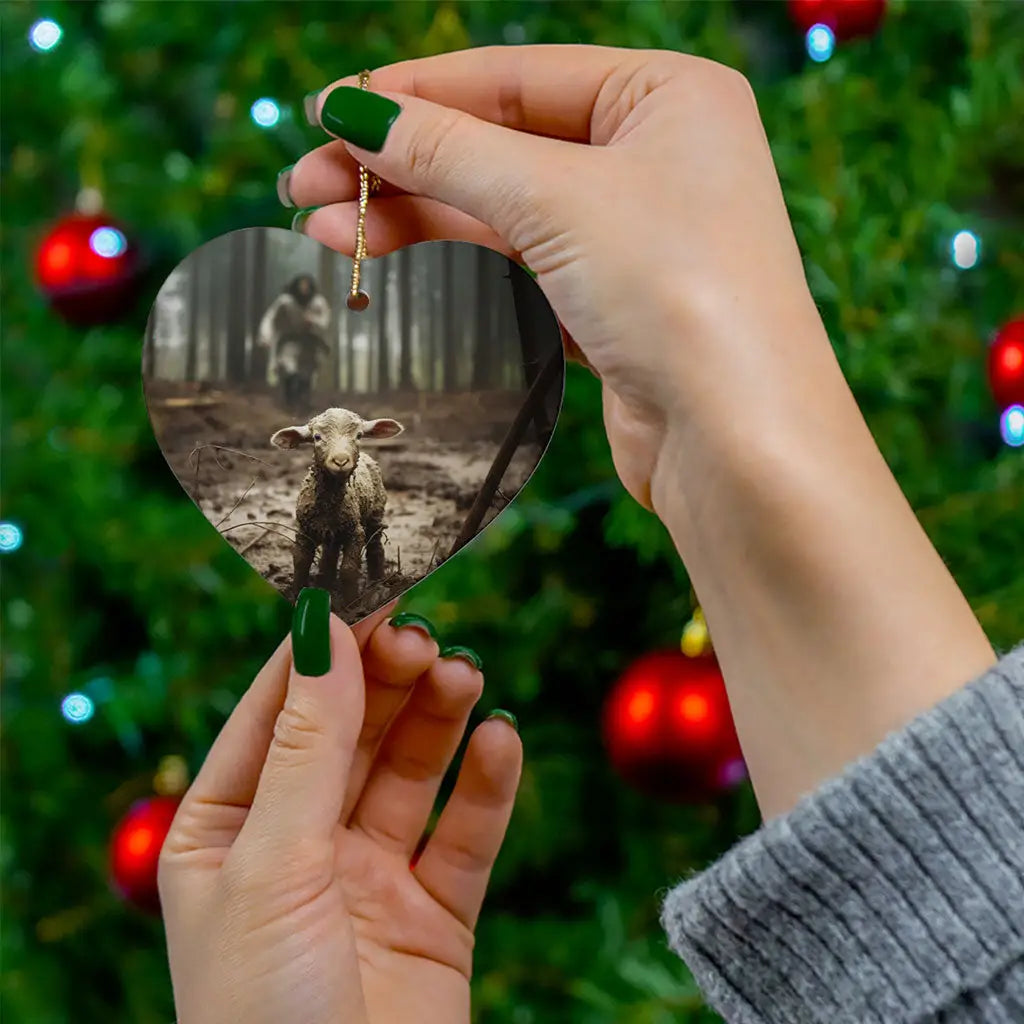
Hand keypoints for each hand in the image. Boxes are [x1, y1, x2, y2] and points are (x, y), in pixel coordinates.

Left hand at [159, 598, 521, 1023]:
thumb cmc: (262, 1016)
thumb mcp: (273, 864)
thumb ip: (307, 744)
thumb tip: (321, 626)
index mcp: (225, 830)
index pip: (278, 710)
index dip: (324, 647)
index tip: (370, 586)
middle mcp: (297, 846)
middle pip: (351, 733)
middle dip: (386, 680)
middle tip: (423, 635)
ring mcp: (367, 879)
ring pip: (410, 772)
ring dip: (438, 718)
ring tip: (463, 676)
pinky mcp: (434, 916)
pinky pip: (465, 835)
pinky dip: (487, 785)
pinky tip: (501, 740)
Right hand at [283, 46, 993, 818]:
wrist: (737, 439)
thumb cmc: (679, 293)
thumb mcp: (555, 199)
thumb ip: (449, 150)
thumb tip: (354, 112)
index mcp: (667, 95)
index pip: (514, 76)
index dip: (414, 94)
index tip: (328, 113)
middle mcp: (655, 155)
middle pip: (501, 140)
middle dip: (401, 160)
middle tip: (307, 181)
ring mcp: (634, 231)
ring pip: (502, 204)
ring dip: (414, 212)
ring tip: (324, 224)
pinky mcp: (612, 299)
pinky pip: (519, 258)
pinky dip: (456, 255)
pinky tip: (388, 254)